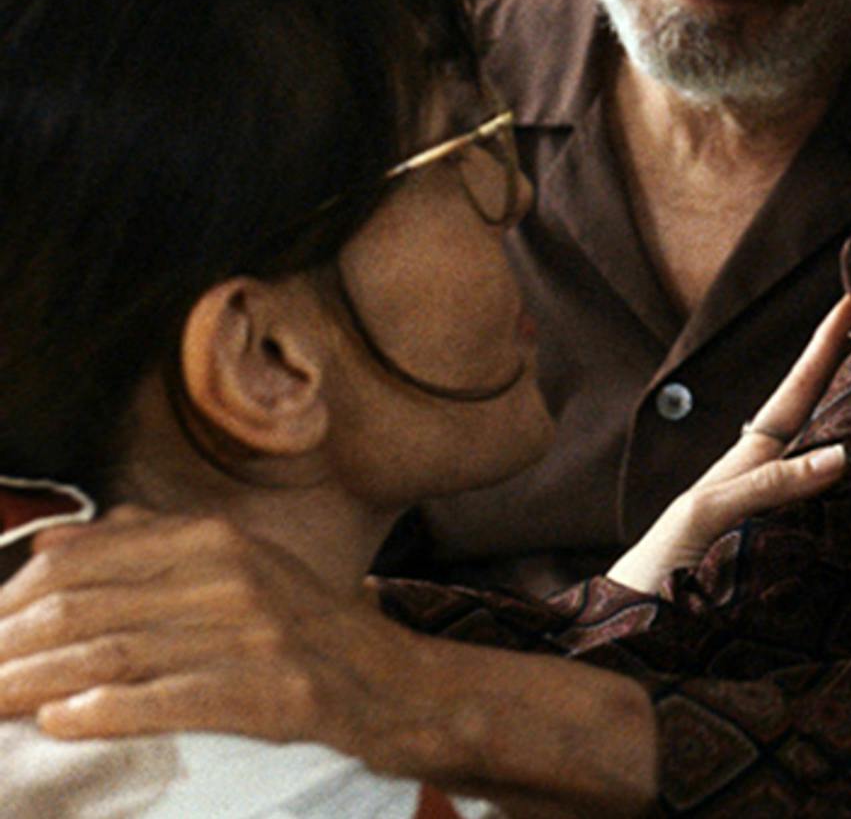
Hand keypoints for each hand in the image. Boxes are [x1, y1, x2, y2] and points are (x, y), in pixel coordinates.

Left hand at [0, 508, 654, 813]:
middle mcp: (234, 572)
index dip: (12, 602)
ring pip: (116, 654)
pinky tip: (65, 721)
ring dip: (37, 684)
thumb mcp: (243, 565)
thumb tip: (56, 540)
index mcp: (217, 536)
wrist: (404, 686)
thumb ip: (154, 545)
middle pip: (87, 609)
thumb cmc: (310, 629)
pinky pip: (174, 698)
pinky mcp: (275, 690)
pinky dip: (110, 711)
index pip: (83, 562)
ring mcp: (257, 631)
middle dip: (9, 649)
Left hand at [606, 293, 850, 593]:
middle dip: (848, 367)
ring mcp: (781, 510)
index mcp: (748, 459)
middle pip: (817, 412)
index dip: (824, 347)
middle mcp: (769, 477)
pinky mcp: (791, 550)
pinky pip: (834, 505)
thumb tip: (841, 455)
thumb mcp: (709, 513)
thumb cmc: (662, 564)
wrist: (637, 626)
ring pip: (828, 453)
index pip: (795, 392)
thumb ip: (769, 484)